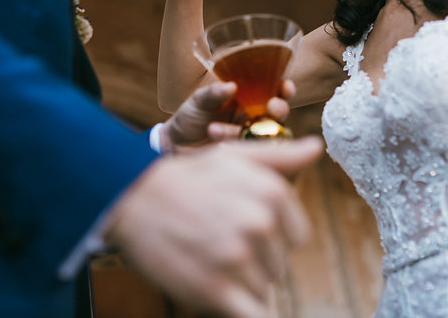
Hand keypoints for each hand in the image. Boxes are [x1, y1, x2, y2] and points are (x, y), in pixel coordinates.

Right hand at [106, 137, 322, 317]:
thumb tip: (317, 147)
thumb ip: (281, 157)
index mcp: (272, 193)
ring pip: (261, 289)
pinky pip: (252, 315)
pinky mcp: (216, 290)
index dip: (271, 237)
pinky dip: (243, 312)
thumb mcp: (234, 156)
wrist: (130, 196)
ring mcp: (239, 258)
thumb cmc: (185, 176)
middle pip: (277, 265)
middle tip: (217, 241)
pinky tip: (227, 300)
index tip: (241, 228)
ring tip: (207, 259)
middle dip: (253, 260)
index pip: (297, 237)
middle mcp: (261, 224)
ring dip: (239, 284)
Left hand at [161, 80, 295, 150]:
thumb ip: (213, 93)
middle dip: (280, 110)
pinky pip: (251, 151)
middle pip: (279, 114)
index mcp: (249, 98)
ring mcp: (250, 138)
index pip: (274, 91)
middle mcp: (254, 118)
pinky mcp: (244, 155)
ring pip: (267, 135)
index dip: (285, 89)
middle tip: (271, 108)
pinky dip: (232, 144)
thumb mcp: (198, 100)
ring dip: (248, 131)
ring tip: (214, 130)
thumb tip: (231, 86)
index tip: (285, 86)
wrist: (175, 145)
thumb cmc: (190, 117)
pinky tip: (213, 136)